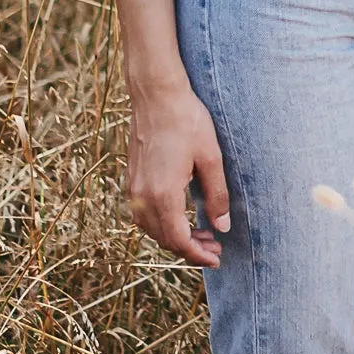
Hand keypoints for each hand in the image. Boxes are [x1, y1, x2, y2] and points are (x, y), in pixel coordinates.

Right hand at [126, 85, 230, 266]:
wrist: (156, 95)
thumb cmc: (187, 120)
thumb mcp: (211, 157)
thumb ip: (217, 195)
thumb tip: (221, 227)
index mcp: (163, 194)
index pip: (178, 241)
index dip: (198, 255)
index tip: (216, 259)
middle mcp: (143, 196)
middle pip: (164, 239)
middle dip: (190, 249)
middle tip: (215, 247)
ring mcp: (133, 188)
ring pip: (152, 229)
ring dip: (175, 238)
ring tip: (202, 234)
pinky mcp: (131, 179)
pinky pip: (143, 215)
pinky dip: (162, 224)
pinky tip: (181, 217)